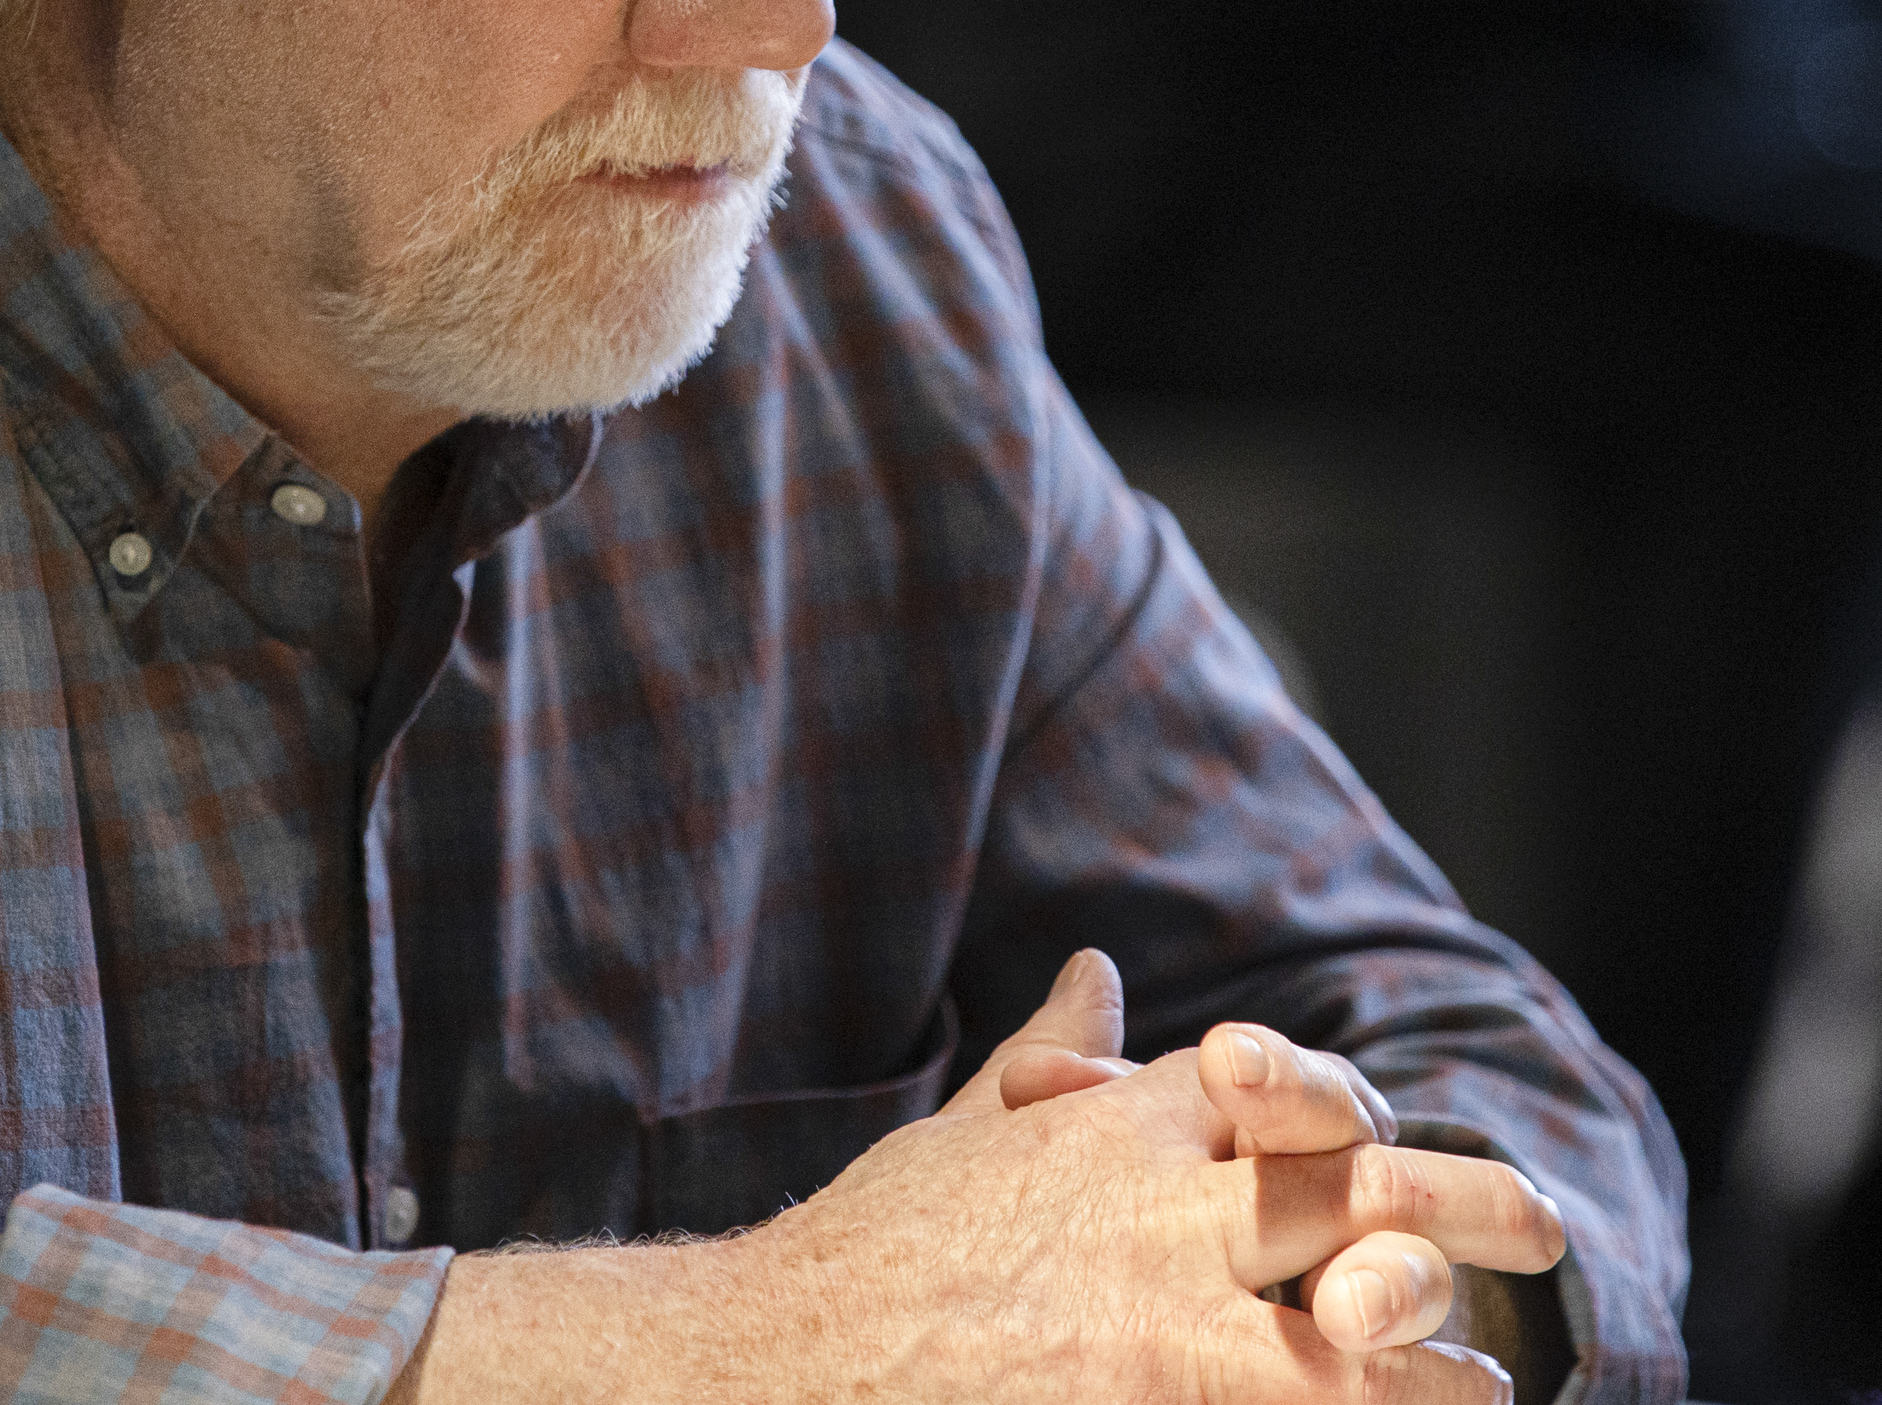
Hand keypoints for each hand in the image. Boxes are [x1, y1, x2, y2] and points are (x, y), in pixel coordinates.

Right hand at [396, 954, 1566, 1402]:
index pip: (1271, 1086)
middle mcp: (1160, 1218)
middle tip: (1538, 1216)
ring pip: (1358, 1328)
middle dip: (1458, 1197)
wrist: (793, 1360)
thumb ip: (1055, 1055)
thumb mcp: (970, 1131)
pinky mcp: (1153, 1404)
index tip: (1390, 1124)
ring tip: (1482, 1379)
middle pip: (1352, 1185)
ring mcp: (1165, 1330)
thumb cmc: (880, 1247)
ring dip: (1434, 1350)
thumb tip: (1099, 968)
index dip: (1341, 1100)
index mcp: (1117, 1134)